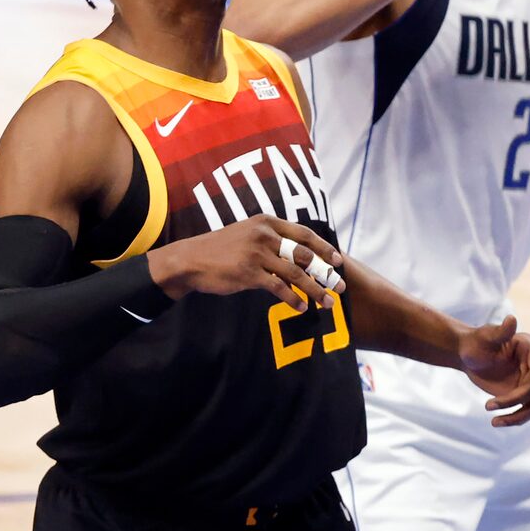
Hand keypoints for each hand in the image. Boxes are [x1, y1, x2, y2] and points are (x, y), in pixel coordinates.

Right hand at [150, 217, 344, 309]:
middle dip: (326, 272)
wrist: (189, 260)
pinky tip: (301, 307)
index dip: (324, 248)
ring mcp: (257, 254)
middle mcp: (265, 235)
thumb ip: (272, 240)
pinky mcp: (248, 273)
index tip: (338, 260)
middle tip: (340, 286)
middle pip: (305, 254)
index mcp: (268, 223)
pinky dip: (293, 298)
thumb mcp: (248, 234)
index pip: (305, 234)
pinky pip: (278, 287)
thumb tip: (299, 254)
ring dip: (314, 289)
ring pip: (296, 273)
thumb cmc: (221, 249)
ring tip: (327, 302)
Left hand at [457, 314, 529, 426]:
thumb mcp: (487, 337)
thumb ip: (501, 332)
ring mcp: (529, 381)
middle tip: (489, 405)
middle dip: (516, 401)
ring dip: (516, 416)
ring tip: (494, 422)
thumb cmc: (477, 342)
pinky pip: (523, 411)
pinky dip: (512, 419)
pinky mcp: (521, 394)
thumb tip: (511, 319)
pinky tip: (496, 422)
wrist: (469, 355)